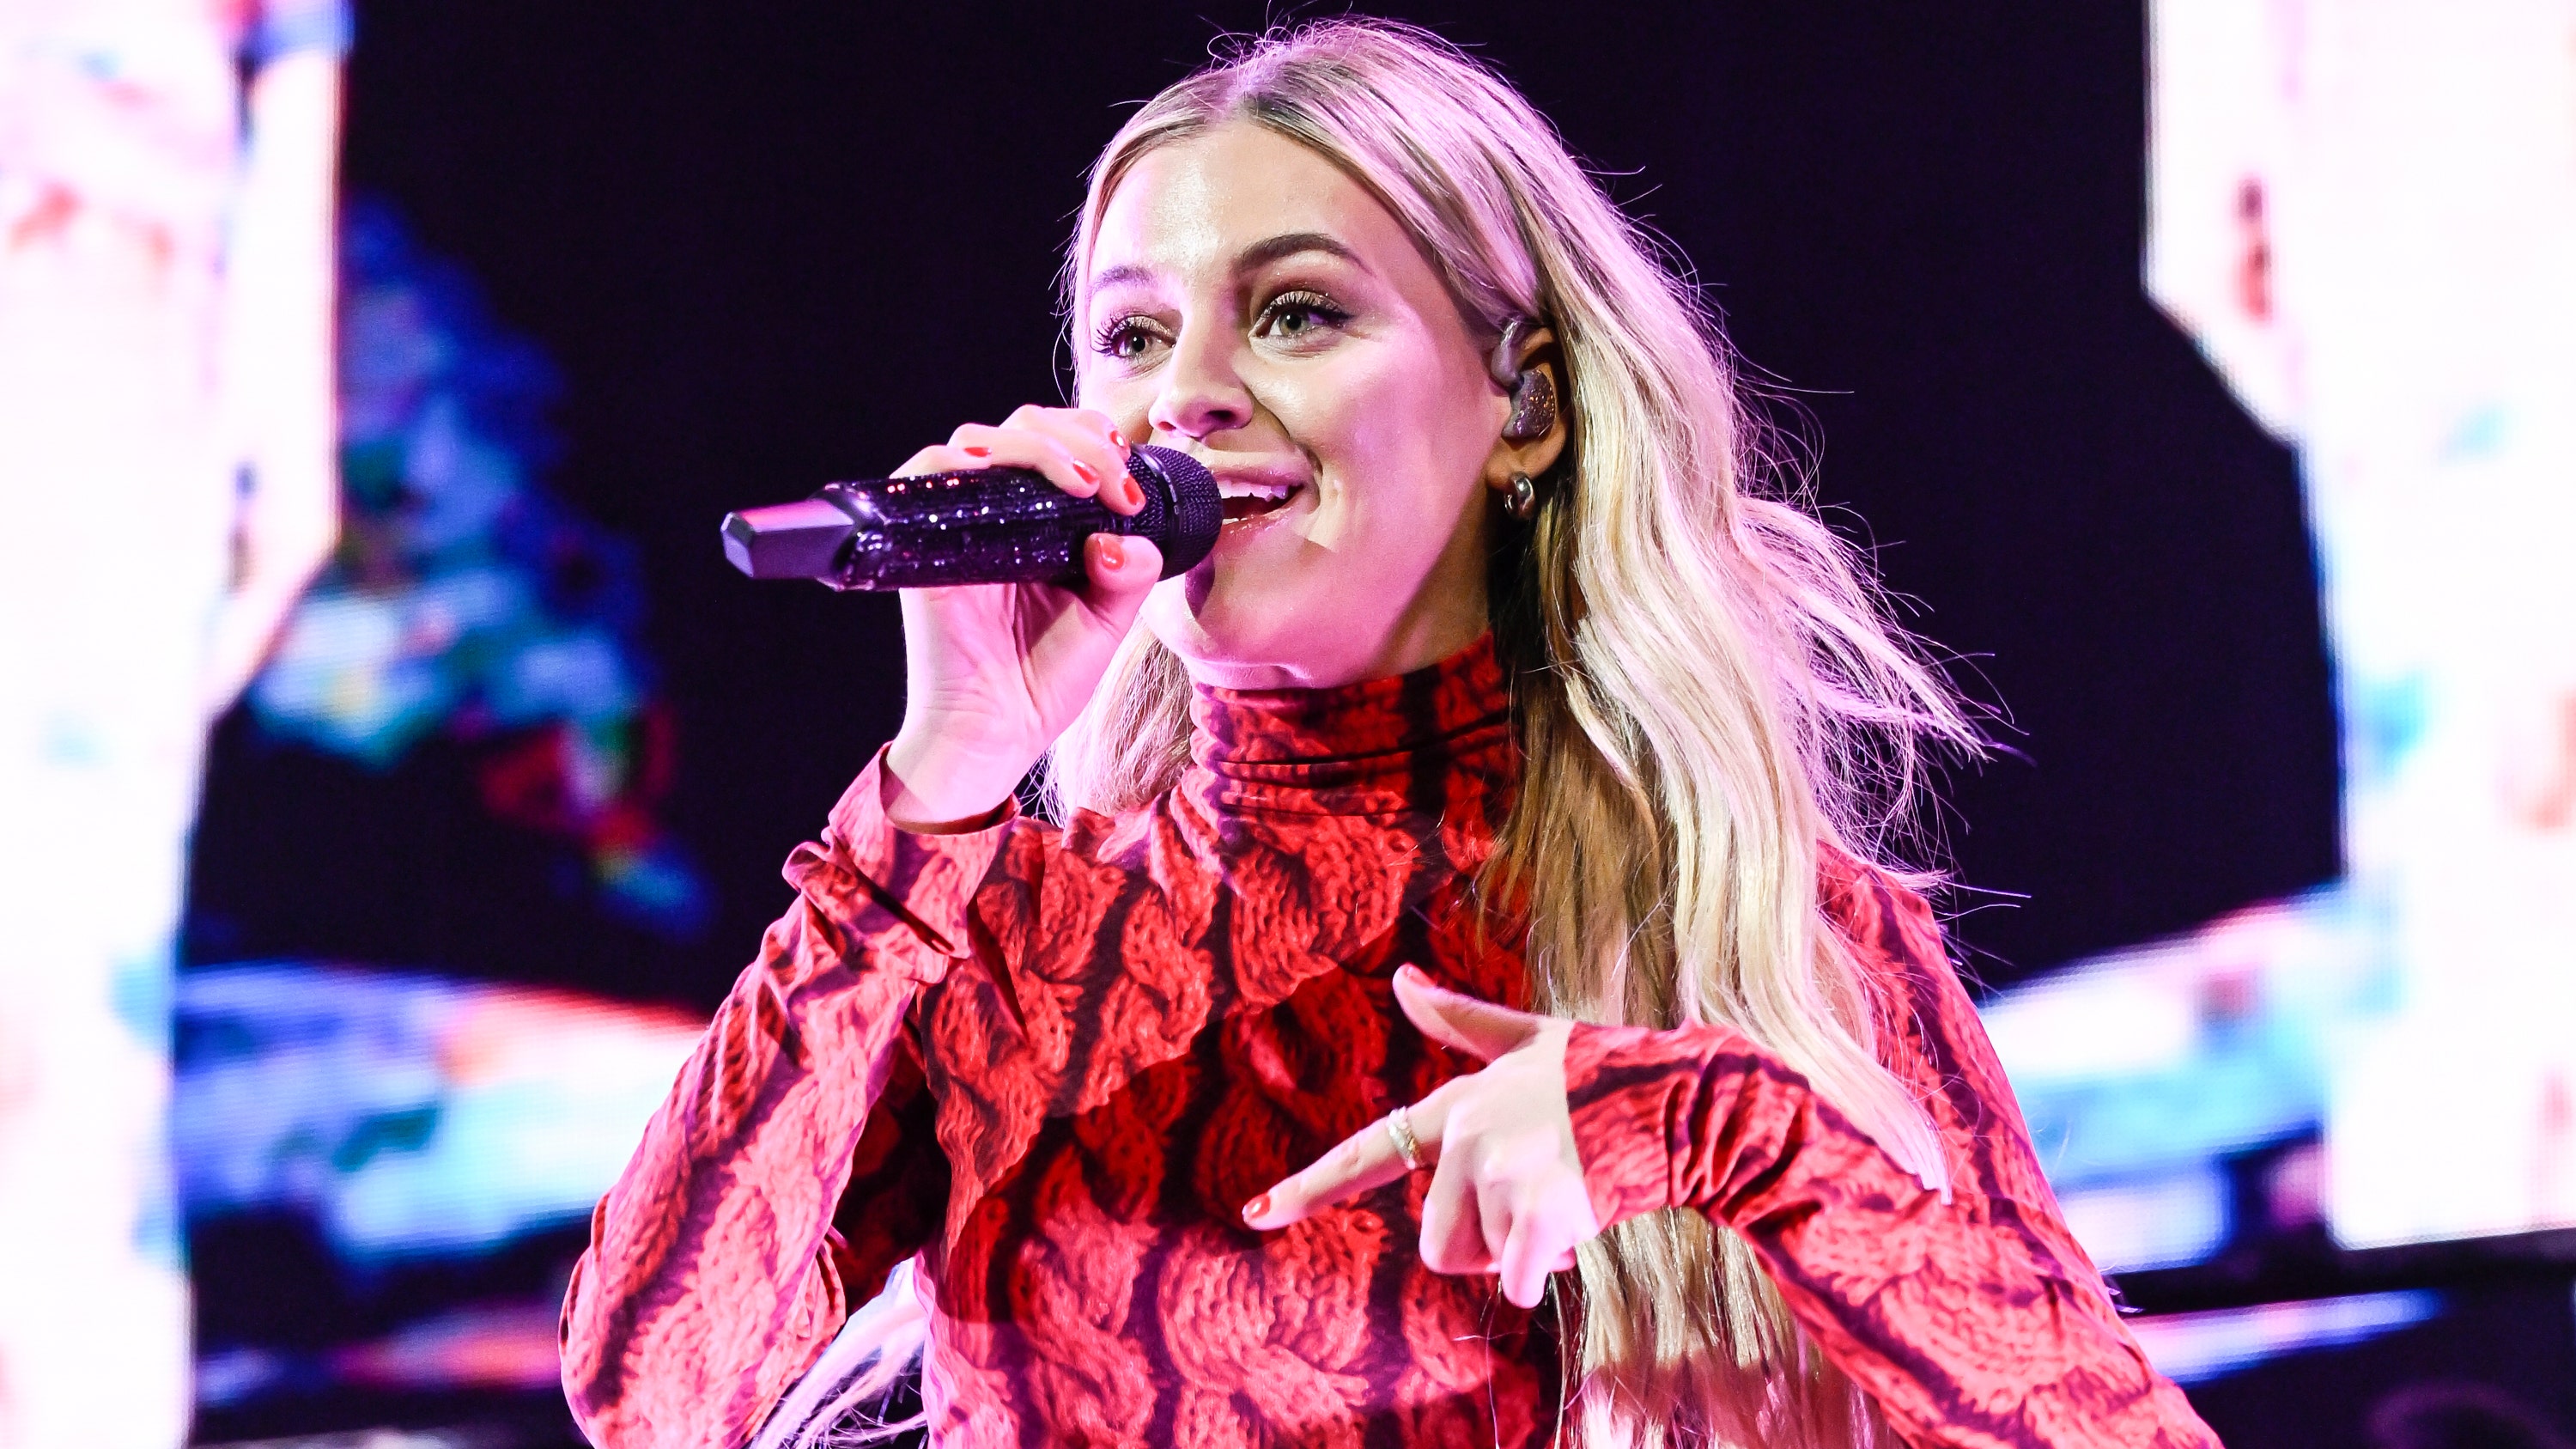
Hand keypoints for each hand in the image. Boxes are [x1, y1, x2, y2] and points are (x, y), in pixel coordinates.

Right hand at [879, 405, 1162, 828]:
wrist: (998, 731)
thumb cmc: (1045, 678)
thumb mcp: (1107, 619)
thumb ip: (1129, 572)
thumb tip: (1122, 533)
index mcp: (1040, 519)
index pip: (1060, 442)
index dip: (1096, 440)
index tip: (1130, 483)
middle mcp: (996, 509)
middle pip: (1024, 426)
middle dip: (1079, 437)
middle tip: (1114, 482)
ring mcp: (957, 520)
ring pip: (982, 438)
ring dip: (1040, 446)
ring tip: (1084, 482)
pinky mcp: (921, 540)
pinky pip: (926, 472)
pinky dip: (961, 459)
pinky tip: (1007, 474)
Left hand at [1242, 965, 1601, 1307]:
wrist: (1685, 1101)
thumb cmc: (1611, 1071)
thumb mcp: (1528, 1037)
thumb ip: (1459, 1020)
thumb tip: (1400, 977)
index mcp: (1458, 1105)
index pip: (1368, 1150)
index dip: (1310, 1186)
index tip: (1256, 1214)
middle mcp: (1468, 1137)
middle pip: (1436, 1240)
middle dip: (1485, 1246)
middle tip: (1536, 1211)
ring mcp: (1501, 1172)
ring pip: (1478, 1261)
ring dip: (1519, 1257)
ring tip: (1564, 1209)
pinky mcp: (1538, 1209)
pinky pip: (1519, 1281)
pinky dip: (1546, 1274)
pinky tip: (1579, 1234)